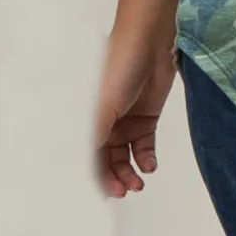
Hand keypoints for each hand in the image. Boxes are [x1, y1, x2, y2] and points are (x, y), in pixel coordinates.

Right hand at [94, 29, 178, 197]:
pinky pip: (145, 146)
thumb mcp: (100, 109)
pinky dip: (147, 159)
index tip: (104, 193)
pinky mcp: (147, 118)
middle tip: (124, 190)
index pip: (86, 158)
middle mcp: (103, 125)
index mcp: (85, 122)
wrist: (150, 42)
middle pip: (105, 162)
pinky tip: (150, 165)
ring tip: (139, 182)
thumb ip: (93, 141)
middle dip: (113, 179)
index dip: (94, 178)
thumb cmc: (118, 68)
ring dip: (130, 173)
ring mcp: (125, 122)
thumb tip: (86, 172)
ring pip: (125, 158)